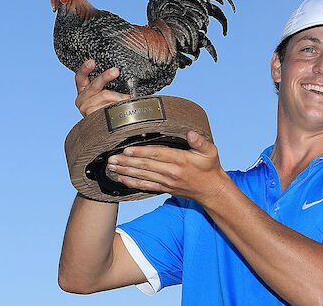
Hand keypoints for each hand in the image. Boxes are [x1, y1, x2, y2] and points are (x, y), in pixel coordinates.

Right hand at [75, 60, 129, 116]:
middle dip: (106, 76)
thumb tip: (116, 75)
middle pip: (95, 84)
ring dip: (118, 96)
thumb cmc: (105, 109)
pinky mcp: (90, 114)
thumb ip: (104, 87)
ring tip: (125, 99)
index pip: (80, 77)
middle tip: (115, 71)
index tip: (92, 62)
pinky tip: (119, 106)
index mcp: (82, 91)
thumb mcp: (101, 96)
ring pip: (105, 94)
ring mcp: (84, 107)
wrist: (101, 129)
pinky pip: (107, 104)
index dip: (85, 69)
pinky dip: (116, 104)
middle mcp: (81, 99)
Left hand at [106, 131, 229, 205]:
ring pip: (143, 176)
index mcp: (180, 160)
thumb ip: (200, 141)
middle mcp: (171, 172)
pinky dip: (133, 182)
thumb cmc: (210, 168)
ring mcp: (167, 182)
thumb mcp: (210, 152)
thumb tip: (191, 133)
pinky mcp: (165, 188)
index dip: (141, 152)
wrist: (212, 190)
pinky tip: (122, 178)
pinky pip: (146, 186)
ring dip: (126, 171)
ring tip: (112, 166)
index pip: (157, 154)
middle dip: (127, 162)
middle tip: (111, 158)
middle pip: (145, 166)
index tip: (127, 149)